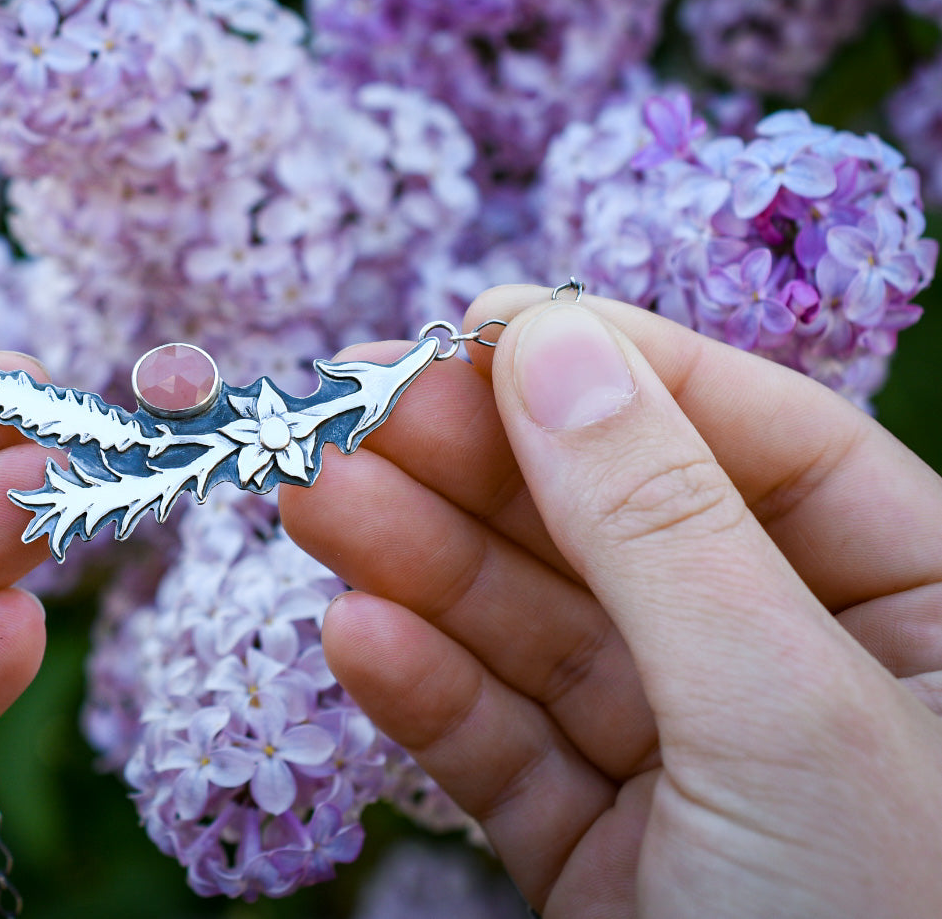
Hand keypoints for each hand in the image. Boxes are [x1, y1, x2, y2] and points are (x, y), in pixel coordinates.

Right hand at [280, 287, 941, 916]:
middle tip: (342, 409)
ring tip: (305, 497)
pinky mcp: (605, 857)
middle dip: (476, 468)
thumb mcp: (787, 714)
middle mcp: (804, 673)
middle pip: (616, 527)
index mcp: (926, 610)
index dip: (607, 371)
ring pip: (538, 634)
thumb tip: (551, 347)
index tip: (468, 329)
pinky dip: (427, 698)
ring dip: (418, 563)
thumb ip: (663, 525)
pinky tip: (354, 635)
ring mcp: (694, 767)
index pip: (754, 439)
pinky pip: (508, 752)